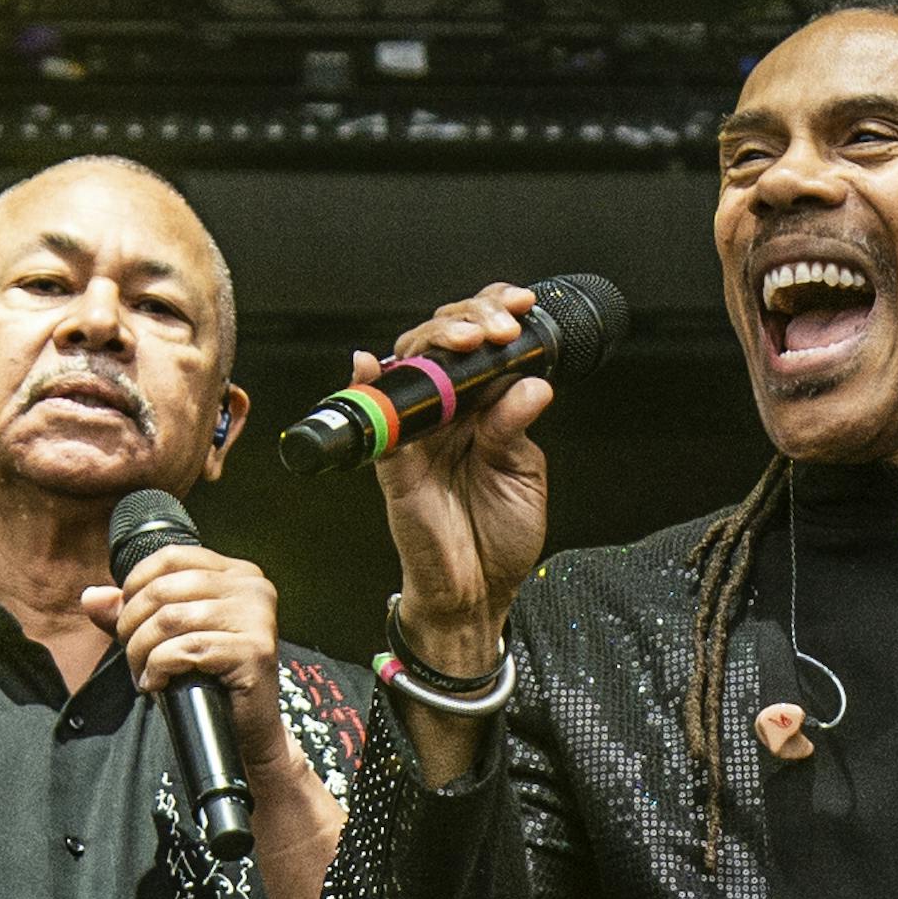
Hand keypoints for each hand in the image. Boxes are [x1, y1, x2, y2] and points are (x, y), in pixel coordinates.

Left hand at [81, 546, 297, 780]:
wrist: (246, 731)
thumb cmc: (208, 680)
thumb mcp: (168, 637)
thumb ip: (132, 612)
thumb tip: (92, 597)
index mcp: (238, 574)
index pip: (173, 556)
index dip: (136, 583)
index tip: (126, 619)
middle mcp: (254, 589)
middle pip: (166, 589)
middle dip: (133, 625)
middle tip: (131, 656)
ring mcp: (258, 619)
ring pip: (171, 619)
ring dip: (142, 651)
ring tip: (143, 673)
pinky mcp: (255, 651)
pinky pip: (187, 649)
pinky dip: (160, 667)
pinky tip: (158, 684)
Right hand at [366, 282, 552, 678]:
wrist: (479, 592)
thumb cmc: (499, 534)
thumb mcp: (522, 473)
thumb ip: (516, 427)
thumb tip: (529, 382)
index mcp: (478, 409)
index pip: (479, 345)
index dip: (494, 314)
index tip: (522, 306)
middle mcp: (444, 413)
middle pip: (441, 341)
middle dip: (470, 319)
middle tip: (500, 327)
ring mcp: (415, 434)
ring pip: (410, 366)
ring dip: (434, 340)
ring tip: (465, 337)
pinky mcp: (392, 463)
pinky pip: (376, 422)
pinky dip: (368, 388)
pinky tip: (369, 363)